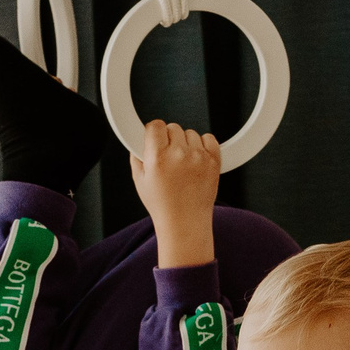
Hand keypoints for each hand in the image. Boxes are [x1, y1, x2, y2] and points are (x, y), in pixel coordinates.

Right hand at [131, 120, 219, 267]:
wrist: (185, 224)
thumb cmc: (162, 206)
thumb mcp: (139, 181)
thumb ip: (136, 155)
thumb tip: (138, 138)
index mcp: (157, 158)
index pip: (155, 125)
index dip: (153, 131)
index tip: (155, 138)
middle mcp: (179, 155)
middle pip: (173, 128)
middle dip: (169, 139)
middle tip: (168, 158)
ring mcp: (198, 158)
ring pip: (191, 133)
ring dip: (186, 143)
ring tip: (183, 164)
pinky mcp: (214, 162)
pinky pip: (209, 138)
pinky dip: (203, 145)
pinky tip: (196, 159)